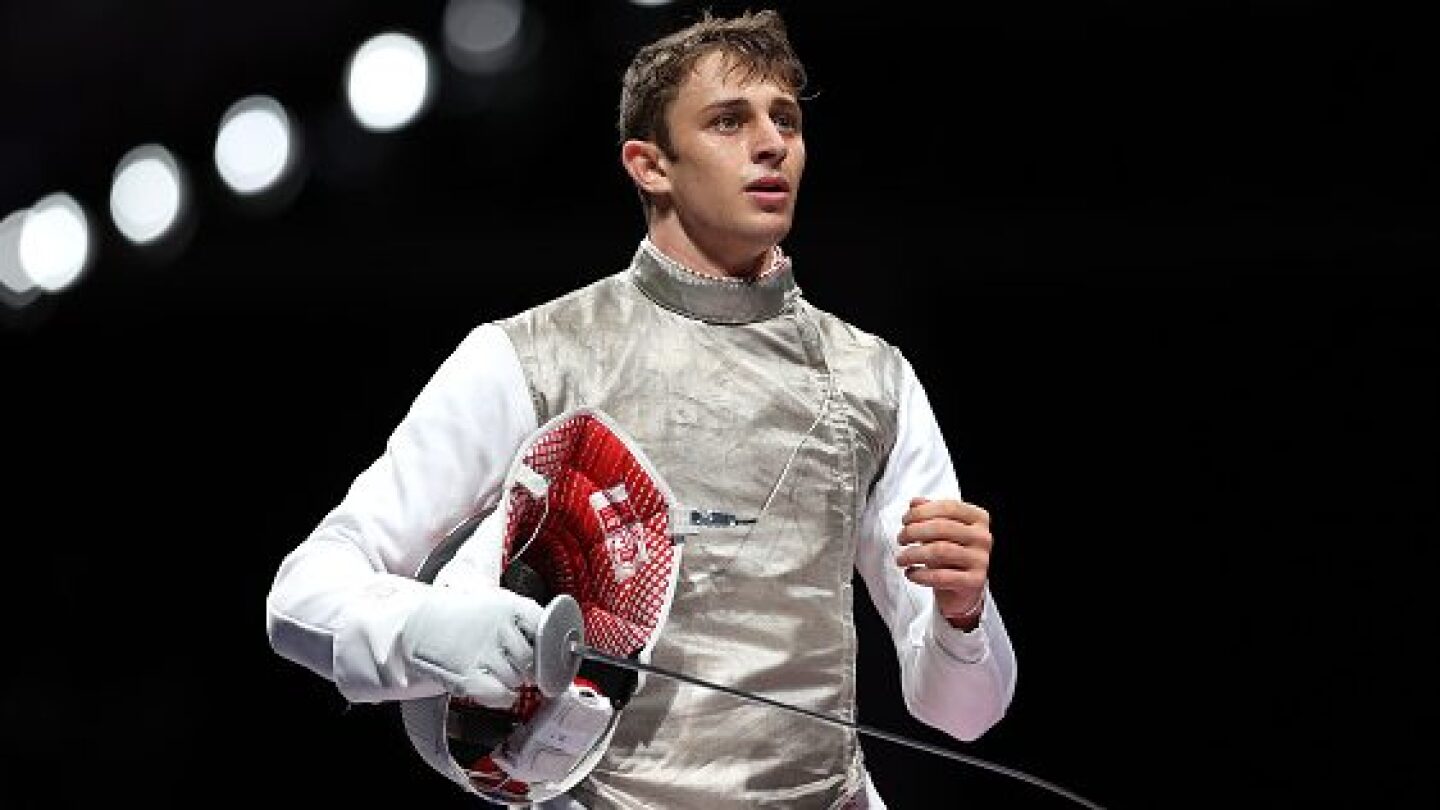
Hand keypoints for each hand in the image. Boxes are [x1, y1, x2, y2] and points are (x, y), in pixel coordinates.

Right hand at [402, 587, 543, 706]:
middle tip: (516, 664)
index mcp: (508, 605)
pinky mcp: (468, 676)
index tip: (547, 652)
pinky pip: (501, 694)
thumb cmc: (454, 614)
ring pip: (517, 679)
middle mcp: (499, 628)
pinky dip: (503, 696)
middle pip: (533, 659)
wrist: (415, 625)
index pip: (545, 627)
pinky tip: (496, 688)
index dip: (547, 643)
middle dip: (528, 667)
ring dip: (512, 681)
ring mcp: (483, 652)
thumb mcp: (491, 600)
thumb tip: (549, 635)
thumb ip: (520, 616)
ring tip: (495, 670)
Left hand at [897, 497, 992, 629]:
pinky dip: (920, 575)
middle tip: (900, 539)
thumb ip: (929, 513)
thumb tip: (915, 502)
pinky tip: (911, 573)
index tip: (905, 520)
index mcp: (978, 518)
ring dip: (913, 554)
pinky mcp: (974, 581)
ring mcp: (981, 560)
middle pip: (942, 527)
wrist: (962, 590)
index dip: (922, 511)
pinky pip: (941, 577)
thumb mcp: (940, 531)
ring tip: (901, 558)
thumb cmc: (950, 556)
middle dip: (913, 531)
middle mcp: (983, 537)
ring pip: (939, 551)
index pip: (949, 507)